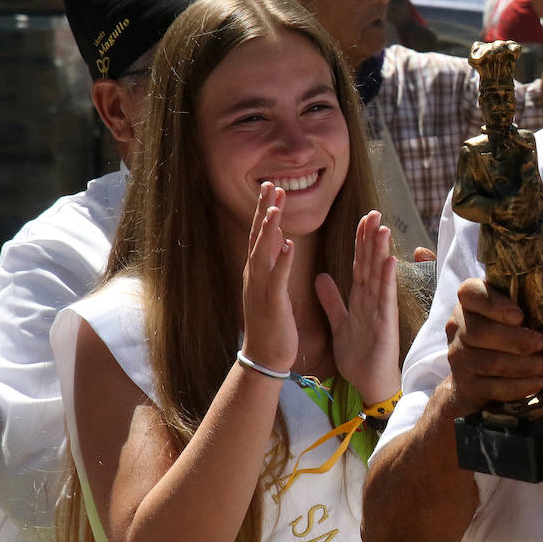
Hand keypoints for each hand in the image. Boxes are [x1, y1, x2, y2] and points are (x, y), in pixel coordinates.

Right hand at [240, 182, 298, 372]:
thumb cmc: (271, 322)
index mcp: (257, 271)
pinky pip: (276, 278)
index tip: (272, 188)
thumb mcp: (272, 287)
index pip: (260, 234)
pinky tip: (288, 244)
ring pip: (263, 253)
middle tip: (270, 185)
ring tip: (275, 208)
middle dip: (264, 210)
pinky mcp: (271, 303)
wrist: (265, 356)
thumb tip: (280, 241)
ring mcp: (260, 288)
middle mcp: (254, 275)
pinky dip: (281, 260)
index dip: (265, 210)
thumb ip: (274, 264)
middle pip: (257, 236)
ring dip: (269, 230)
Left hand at [317, 211, 401, 404]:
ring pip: (380, 275)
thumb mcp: (339, 323)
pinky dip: (388, 278)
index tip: (361, 219)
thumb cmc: (358, 356)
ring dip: (381, 251)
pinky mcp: (386, 322)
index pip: (359, 264)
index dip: (360, 242)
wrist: (368, 383)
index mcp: (360, 298)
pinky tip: (390, 260)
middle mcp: (372, 299)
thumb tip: (320, 276)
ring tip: (382, 228)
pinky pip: (386, 297)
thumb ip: (331, 300)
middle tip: (373, 212)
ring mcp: (381, 309)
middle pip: (370, 263)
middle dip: (371, 238)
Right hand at [443, 278, 542, 415]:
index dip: (493, 303)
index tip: (519, 316)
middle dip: (516, 340)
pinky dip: (518, 386)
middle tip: (541, 345)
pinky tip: (536, 383)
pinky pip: (492, 386)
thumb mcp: (530, 320)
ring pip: (489, 362)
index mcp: (471, 302)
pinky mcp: (465, 385)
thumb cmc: (508, 337)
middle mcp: (458, 326)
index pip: (470, 292)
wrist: (480, 379)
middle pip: (481, 332)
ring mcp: (458, 357)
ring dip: (522, 366)